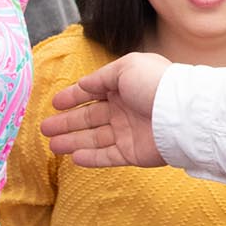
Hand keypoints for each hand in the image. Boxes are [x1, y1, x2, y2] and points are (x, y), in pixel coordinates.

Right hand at [41, 52, 170, 168]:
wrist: (180, 113)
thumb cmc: (154, 84)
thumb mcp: (126, 68)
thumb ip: (102, 77)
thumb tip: (83, 83)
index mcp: (124, 86)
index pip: (92, 92)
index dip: (72, 97)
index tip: (54, 104)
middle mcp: (124, 109)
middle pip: (89, 118)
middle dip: (66, 123)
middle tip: (45, 128)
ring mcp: (128, 132)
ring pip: (94, 138)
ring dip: (72, 141)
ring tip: (52, 145)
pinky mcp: (133, 152)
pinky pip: (107, 156)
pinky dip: (90, 158)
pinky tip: (73, 156)